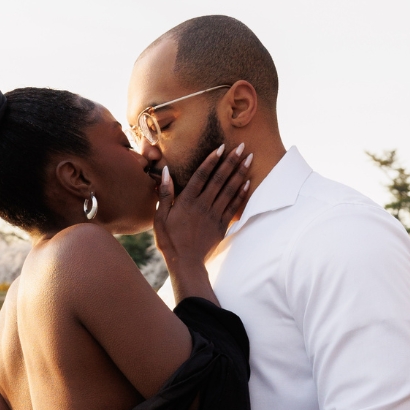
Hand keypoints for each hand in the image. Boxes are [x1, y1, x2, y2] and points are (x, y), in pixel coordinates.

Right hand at [154, 141, 252, 273]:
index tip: (222, 147)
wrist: (186, 263)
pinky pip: (233, 206)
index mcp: (187, 201)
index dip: (212, 160)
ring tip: (249, 159)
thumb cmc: (169, 240)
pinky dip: (241, 193)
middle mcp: (203, 205)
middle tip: (243, 146)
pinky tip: (248, 182)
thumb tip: (165, 171)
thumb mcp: (160, 217)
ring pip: (230, 190)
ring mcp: (214, 214)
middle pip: (220, 179)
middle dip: (232, 161)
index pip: (201, 175)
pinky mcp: (222, 225)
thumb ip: (165, 193)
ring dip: (240, 173)